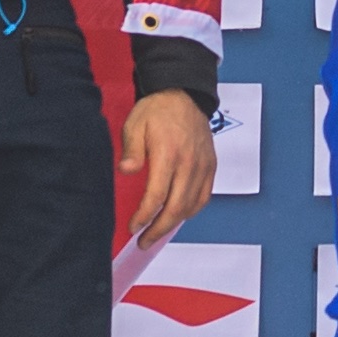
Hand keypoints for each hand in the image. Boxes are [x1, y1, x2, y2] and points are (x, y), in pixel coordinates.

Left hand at [118, 88, 216, 253]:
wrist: (183, 94)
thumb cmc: (156, 110)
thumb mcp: (135, 124)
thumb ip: (131, 150)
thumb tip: (127, 171)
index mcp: (169, 154)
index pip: (157, 195)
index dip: (145, 216)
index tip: (133, 227)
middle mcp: (189, 163)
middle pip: (176, 207)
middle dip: (159, 229)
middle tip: (144, 241)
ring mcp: (203, 166)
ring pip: (191, 205)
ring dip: (174, 223)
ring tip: (157, 231)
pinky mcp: (211, 166)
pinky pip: (204, 196)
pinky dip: (192, 211)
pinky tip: (178, 216)